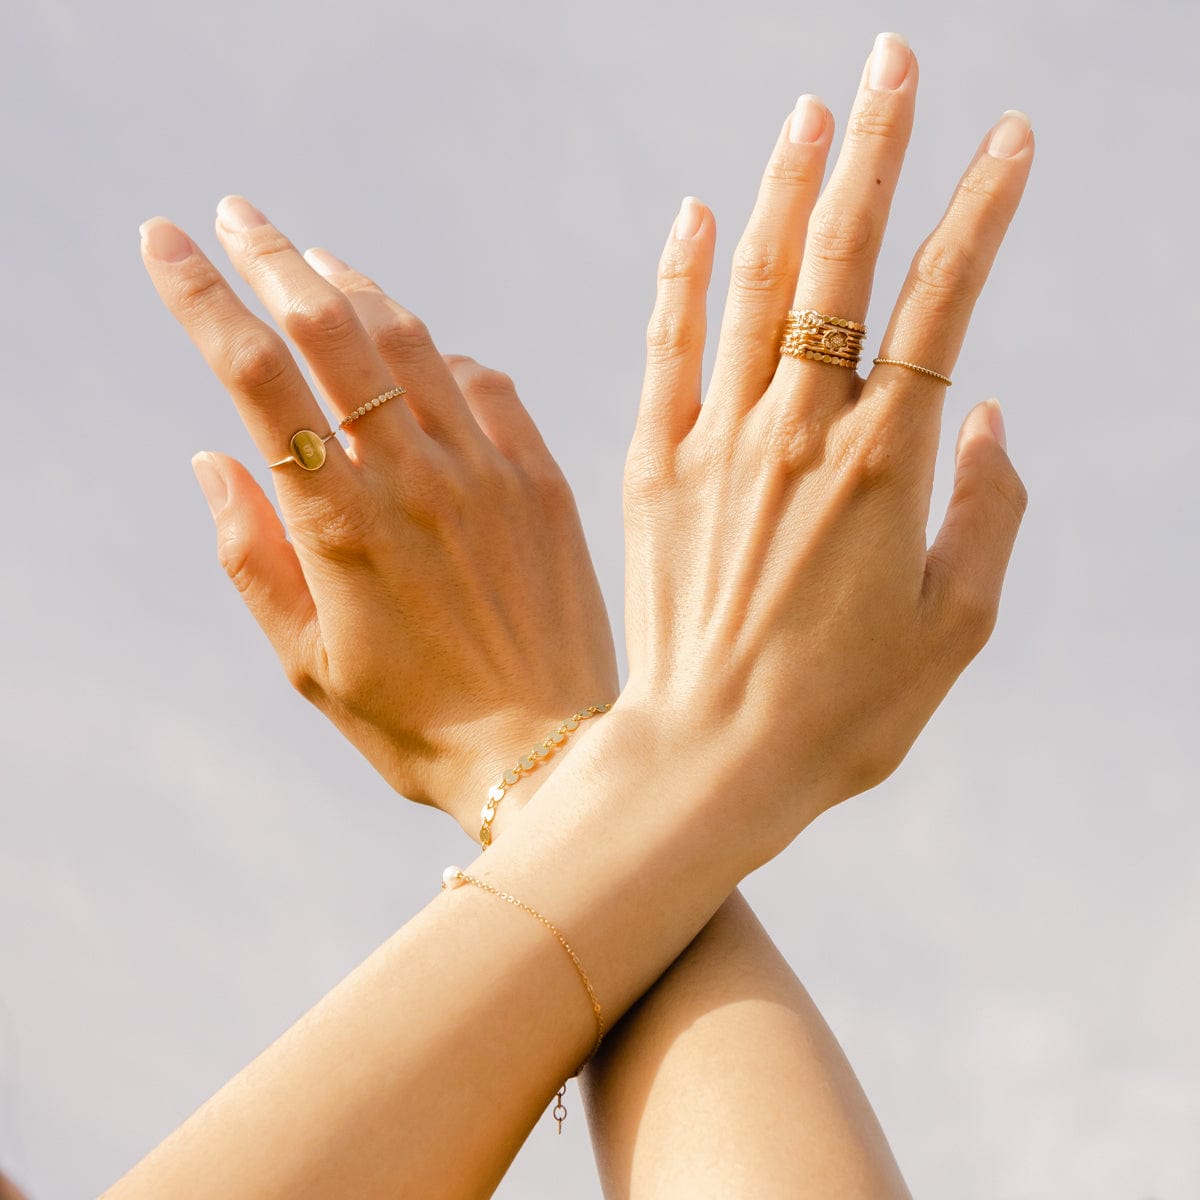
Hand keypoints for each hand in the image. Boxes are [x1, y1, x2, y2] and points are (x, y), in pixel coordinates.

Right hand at [140, 201, 617, 835]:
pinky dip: (445, 359)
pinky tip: (425, 359)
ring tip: (319, 266)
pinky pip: (489, 385)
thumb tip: (213, 457)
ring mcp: (487, 472)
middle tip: (241, 215)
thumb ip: (254, 557)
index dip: (201, 298)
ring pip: (414, 341)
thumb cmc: (415, 723)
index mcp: (340, 524)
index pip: (257, 378)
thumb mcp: (308, 664)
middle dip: (275, 257)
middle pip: (334, 329)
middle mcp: (414, 479)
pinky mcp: (542, 481)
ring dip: (358, 289)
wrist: (546, 754)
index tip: (165, 239)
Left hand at [622, 37, 1032, 846]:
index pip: (942, 305)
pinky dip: (683, 277)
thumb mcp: (954, 631)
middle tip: (895, 60)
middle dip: (877, 152)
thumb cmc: (841, 714)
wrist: (709, 759)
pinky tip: (699, 213)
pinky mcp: (653, 468)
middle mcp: (798, 436)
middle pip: (845, 266)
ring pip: (757, 286)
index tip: (1008, 137)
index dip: (978, 213)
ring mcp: (717, 445)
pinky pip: (667, 349)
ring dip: (789, 190)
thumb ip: (989, 515)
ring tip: (815, 109)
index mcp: (884, 470)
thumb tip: (989, 415)